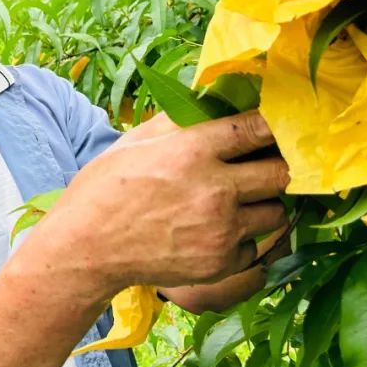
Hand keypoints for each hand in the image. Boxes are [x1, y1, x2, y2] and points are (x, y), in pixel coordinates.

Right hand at [44, 111, 289, 293]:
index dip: (272, 126)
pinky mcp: (221, 263)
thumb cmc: (103, 190)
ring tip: (238, 204)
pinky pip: (255, 247)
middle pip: (280, 173)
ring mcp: (221, 230)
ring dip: (262, 205)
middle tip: (259, 169)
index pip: (257, 129)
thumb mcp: (133, 143)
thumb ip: (176, 123)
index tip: (274, 127)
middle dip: (274, 167)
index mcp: (191, 151)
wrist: (86, 249)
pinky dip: (243, 240)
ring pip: (276, 212)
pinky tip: (217, 233)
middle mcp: (214, 189)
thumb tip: (208, 104)